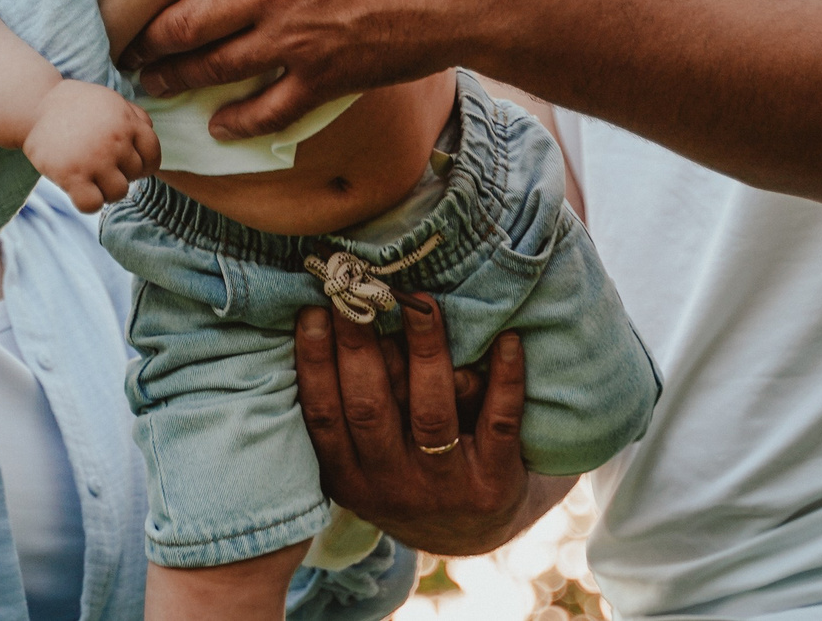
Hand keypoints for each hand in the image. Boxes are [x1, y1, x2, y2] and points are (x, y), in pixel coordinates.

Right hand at [21, 80, 158, 211]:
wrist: (34, 105)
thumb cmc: (75, 106)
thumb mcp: (110, 101)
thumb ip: (134, 116)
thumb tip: (149, 132)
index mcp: (126, 121)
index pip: (153, 155)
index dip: (142, 163)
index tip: (125, 163)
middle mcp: (115, 140)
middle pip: (135, 175)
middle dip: (119, 173)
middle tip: (98, 164)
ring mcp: (95, 159)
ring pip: (118, 193)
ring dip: (105, 190)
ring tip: (89, 177)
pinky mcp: (72, 175)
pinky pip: (92, 205)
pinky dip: (88, 203)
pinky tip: (78, 190)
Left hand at [75, 0, 536, 138]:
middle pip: (179, 19)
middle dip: (143, 32)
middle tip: (119, 36)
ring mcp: (290, 39)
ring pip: (208, 68)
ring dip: (171, 77)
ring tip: (146, 80)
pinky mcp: (321, 77)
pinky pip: (263, 109)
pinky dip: (235, 121)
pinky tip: (219, 125)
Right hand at [295, 296, 555, 556]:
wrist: (472, 531)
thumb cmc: (406, 468)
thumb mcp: (363, 459)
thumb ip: (347, 408)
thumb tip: (328, 317)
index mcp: (348, 478)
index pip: (322, 416)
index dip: (314, 362)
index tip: (314, 308)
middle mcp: (391, 488)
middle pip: (369, 410)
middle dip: (360, 345)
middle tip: (362, 290)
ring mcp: (444, 489)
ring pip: (431, 414)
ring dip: (426, 352)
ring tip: (423, 303)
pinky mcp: (494, 485)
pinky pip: (499, 424)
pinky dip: (505, 381)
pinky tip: (507, 340)